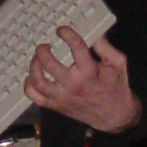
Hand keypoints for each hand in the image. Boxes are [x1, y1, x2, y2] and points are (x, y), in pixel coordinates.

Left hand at [23, 28, 141, 134]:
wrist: (115, 116)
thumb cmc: (117, 87)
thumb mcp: (118, 63)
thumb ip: (105, 46)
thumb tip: (92, 31)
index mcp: (89, 72)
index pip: (75, 47)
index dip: (66, 34)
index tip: (61, 30)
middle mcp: (73, 85)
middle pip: (49, 64)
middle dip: (43, 50)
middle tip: (44, 46)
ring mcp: (63, 97)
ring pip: (38, 81)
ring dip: (34, 67)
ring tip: (37, 59)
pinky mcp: (57, 106)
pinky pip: (36, 97)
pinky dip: (29, 86)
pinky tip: (32, 77)